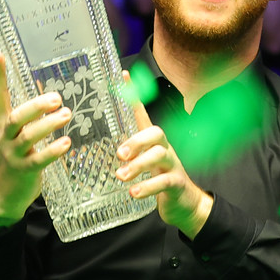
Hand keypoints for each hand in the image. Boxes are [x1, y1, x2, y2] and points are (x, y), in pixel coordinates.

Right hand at [0, 54, 72, 224]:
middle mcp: (5, 136)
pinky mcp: (24, 171)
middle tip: (57, 98)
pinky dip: (52, 151)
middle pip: (16, 116)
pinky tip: (66, 143)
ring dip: (48, 125)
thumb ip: (27, 115)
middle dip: (36, 105)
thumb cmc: (13, 157)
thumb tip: (47, 92)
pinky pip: (38, 160)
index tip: (0, 54)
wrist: (1, 194)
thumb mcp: (14, 134)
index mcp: (2, 124)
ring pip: (28, 136)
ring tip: (67, 115)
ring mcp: (13, 154)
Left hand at [117, 72, 212, 236]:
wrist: (186, 204)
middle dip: (136, 140)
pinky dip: (148, 187)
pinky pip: (164, 181)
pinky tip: (133, 192)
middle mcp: (164, 148)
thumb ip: (125, 155)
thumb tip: (93, 150)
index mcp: (152, 142)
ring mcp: (172, 165)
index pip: (142, 113)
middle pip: (155, 132)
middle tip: (119, 154)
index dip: (134, 95)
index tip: (123, 76)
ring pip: (159, 156)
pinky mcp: (176, 183)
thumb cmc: (158, 179)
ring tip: (121, 176)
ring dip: (138, 165)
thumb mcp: (142, 163)